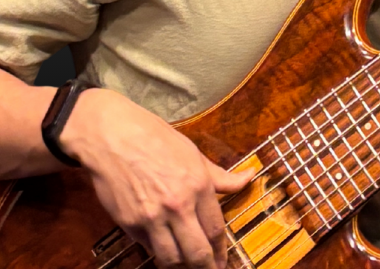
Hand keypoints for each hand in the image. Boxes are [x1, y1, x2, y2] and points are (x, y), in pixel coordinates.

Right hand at [62, 88, 254, 268]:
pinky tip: (165, 250)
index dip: (221, 250)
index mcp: (198, 186)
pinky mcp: (129, 225)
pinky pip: (148, 248)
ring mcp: (151, 218)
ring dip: (181, 265)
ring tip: (188, 265)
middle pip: (196, 252)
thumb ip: (221, 176)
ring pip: (171, 258)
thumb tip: (249, 178)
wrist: (114, 138)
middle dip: (206, 266)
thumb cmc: (157, 140)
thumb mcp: (194, 154)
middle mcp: (177, 206)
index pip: (215, 230)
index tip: (223, 260)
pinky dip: (158, 252)